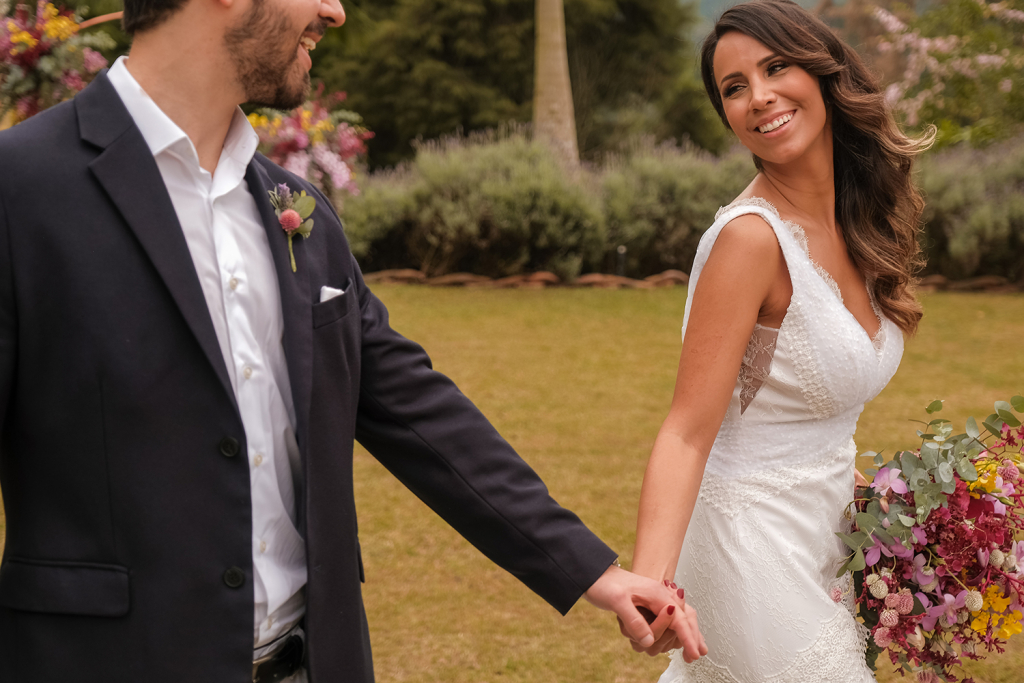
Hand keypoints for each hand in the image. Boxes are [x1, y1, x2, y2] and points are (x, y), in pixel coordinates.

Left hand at [583, 564, 706, 661]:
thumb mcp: (617, 601)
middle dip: (689, 638)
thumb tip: (649, 641)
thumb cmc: (605, 583)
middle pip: (684, 620)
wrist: (596, 574)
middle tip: (692, 657)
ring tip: (677, 647)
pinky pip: (668, 622)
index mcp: (657, 594)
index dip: (688, 637)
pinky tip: (673, 641)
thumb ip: (635, 622)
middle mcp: (660, 597)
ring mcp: (656, 602)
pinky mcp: (650, 607)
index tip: (695, 653)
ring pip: (676, 623)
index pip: (679, 618)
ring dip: (672, 636)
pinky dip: (671, 633)